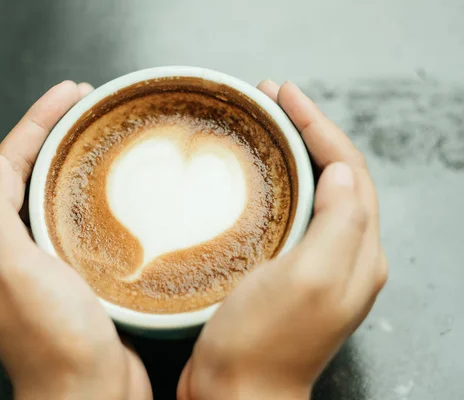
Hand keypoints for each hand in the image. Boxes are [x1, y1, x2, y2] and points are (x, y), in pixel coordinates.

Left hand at [0, 81, 151, 399]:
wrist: (91, 393)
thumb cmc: (53, 340)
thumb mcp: (10, 271)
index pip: (4, 166)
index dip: (34, 124)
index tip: (68, 93)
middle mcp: (9, 252)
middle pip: (26, 175)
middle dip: (51, 133)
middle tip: (84, 104)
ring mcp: (42, 264)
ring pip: (50, 196)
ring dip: (70, 160)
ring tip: (97, 133)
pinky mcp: (73, 276)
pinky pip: (74, 222)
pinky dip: (88, 195)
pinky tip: (109, 189)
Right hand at [178, 81, 387, 399]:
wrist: (235, 393)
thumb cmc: (262, 343)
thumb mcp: (307, 279)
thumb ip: (338, 224)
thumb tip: (343, 172)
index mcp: (357, 252)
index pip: (349, 170)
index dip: (319, 125)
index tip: (285, 94)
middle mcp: (344, 255)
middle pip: (336, 175)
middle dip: (307, 129)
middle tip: (272, 98)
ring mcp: (316, 264)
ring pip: (314, 190)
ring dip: (294, 151)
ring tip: (263, 122)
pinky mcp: (287, 272)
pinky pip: (292, 213)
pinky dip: (278, 182)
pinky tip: (256, 175)